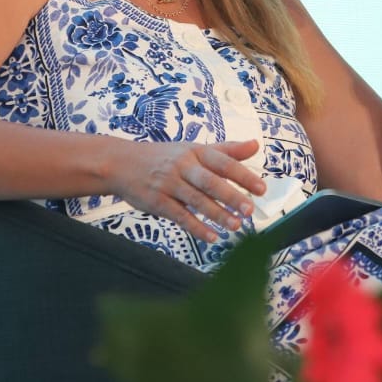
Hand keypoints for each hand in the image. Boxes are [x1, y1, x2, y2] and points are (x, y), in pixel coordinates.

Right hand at [109, 138, 265, 243]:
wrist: (120, 162)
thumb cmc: (163, 157)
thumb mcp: (193, 149)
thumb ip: (226, 150)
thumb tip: (255, 145)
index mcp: (195, 152)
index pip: (223, 162)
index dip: (243, 175)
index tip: (261, 188)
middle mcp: (183, 166)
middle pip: (210, 181)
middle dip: (231, 196)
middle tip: (249, 209)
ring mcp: (168, 184)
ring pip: (196, 200)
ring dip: (217, 214)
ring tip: (235, 225)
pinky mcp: (157, 201)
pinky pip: (179, 216)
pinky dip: (196, 227)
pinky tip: (211, 236)